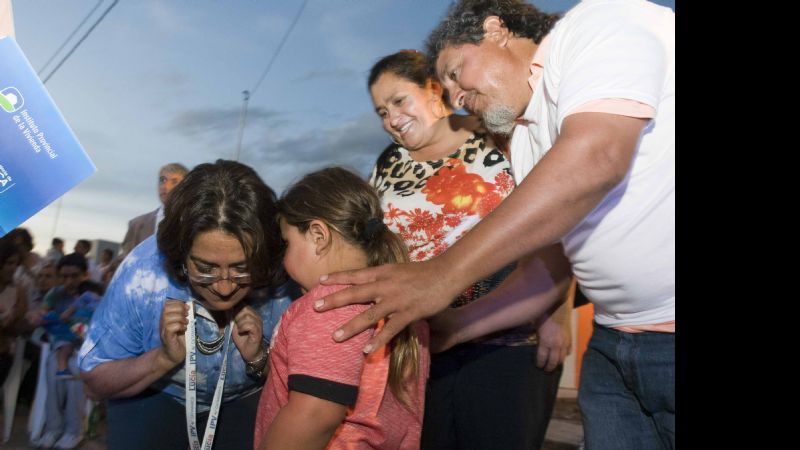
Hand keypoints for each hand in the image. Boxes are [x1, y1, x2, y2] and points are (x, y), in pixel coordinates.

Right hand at [159, 300, 187, 367]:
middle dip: (179, 309)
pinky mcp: (167, 338)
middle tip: (187, 315)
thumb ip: (184, 316)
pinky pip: (170, 328)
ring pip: (167, 317)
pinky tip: (184, 329)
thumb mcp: (183, 325)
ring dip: (180, 318)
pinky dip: (179, 326)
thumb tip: (191, 305)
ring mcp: (163, 330)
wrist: (173, 355)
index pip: (167, 304)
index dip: (177, 303)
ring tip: (186, 323)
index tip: (187, 307)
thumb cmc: (179, 339)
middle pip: (166, 309)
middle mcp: (162, 323)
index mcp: (165, 318)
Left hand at [231, 304, 263, 361]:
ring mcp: (259, 323)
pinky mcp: (258, 331)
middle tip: (237, 325)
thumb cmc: (242, 339)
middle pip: (245, 309)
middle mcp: (257, 316)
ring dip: (240, 324)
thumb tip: (228, 308)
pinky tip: (242, 332)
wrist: (249, 352)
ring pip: (247, 316)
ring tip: (240, 330)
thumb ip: (233, 316)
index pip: (243, 304)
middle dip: (237, 317)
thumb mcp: (235, 325)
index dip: (236, 310)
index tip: (233, 319)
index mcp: (252, 314)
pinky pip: (250, 325)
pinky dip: (243, 328)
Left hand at [317, 259, 460, 352]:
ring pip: (369, 315)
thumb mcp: (398, 270)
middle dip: (334, 300)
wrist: (446, 274)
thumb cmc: (423, 272)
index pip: (355, 274)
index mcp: (382, 272)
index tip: (319, 281)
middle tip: (316, 307)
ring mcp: (396, 300)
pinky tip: (366, 350)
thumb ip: (384, 278)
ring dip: (351, 327)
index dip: (337, 277)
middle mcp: (385, 285)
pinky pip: (390, 329)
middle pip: (355, 293)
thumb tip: (370, 284)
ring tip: (335, 337)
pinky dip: (377, 340)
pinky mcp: (408, 313)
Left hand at [535, 314, 570, 371]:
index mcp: (546, 341)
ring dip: (557, 363)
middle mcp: (556, 344)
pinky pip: (568, 351)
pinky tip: (561, 355)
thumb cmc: (544, 314)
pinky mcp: (570, 338)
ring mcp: (565, 342)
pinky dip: (564, 354)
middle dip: (549, 367)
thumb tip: (534, 344)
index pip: (542, 358)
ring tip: (553, 365)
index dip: (540, 363)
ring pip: (562, 358)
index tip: (538, 366)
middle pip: (553, 361)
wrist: (558, 306)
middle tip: (545, 370)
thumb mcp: (535, 325)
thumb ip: (536, 337)